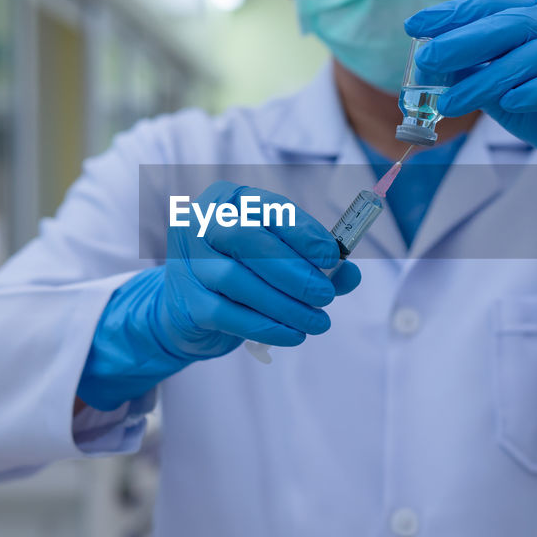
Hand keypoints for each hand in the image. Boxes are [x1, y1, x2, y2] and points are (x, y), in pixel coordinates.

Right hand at [155, 181, 360, 357]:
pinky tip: (293, 335)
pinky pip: (229, 315)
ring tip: (317, 321)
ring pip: (238, 281)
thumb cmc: (241, 273)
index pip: (269, 209)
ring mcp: (188, 263)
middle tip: (326, 295)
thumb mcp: (277, 260)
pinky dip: (266, 327)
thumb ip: (315, 264)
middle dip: (294, 271)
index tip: (332, 256)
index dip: (303, 233)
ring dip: (285, 305)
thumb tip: (350, 274)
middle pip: (248, 241)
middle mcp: (200, 223)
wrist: (187, 309)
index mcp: (227, 200)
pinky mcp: (186, 302)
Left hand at [405, 0, 536, 250]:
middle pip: (510, 24)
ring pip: (532, 55)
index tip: (415, 27)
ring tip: (451, 102)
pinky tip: (508, 102)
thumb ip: (480, 73)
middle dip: (462, 41)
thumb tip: (433, 63)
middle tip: (426, 59)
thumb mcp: (512, 92)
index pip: (495, 6)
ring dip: (486, 79)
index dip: (454, 14)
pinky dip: (535, 90)